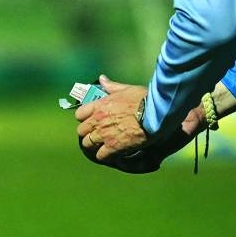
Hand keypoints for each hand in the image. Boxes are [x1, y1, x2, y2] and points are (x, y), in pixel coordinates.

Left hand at [75, 80, 209, 173]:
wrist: (156, 114)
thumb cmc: (144, 99)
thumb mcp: (126, 89)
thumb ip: (112, 86)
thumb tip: (102, 79)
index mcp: (99, 105)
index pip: (79, 114)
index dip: (84, 119)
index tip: (91, 121)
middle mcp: (98, 120)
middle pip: (81, 131)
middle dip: (87, 134)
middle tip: (96, 135)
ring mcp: (104, 134)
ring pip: (88, 145)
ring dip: (94, 146)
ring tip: (102, 146)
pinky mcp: (113, 147)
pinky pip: (100, 156)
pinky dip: (104, 156)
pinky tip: (112, 154)